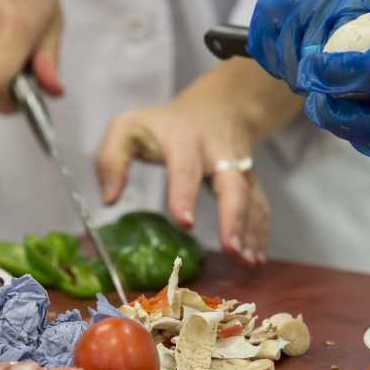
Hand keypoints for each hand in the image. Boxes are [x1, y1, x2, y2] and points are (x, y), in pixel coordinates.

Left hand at [95, 62, 272, 265]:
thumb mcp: (128, 127)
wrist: (218, 106)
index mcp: (185, 142)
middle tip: (230, 248)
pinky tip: (254, 259)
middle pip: (232, 185)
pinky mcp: (251, 182)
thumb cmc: (164, 125)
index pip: (185, 168)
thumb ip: (111, 159)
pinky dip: (260, 233)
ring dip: (251, 232)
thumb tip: (109, 199)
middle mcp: (218, 155)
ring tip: (247, 262)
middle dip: (233, 217)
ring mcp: (239, 170)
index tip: (184, 222)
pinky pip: (260, 207)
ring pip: (251, 199)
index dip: (184, 194)